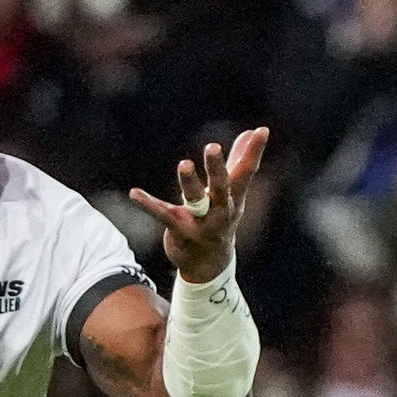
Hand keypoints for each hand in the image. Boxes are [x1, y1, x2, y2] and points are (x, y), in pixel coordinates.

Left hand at [130, 128, 268, 284]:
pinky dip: (148, 204)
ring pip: (196, 200)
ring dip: (190, 182)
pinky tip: (134, 193)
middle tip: (213, 147)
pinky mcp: (180, 231)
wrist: (210, 265)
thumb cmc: (221, 220)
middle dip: (217, 168)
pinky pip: (163, 214)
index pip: (246, 171)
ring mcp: (201, 223)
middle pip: (221, 186)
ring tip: (184, 164)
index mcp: (234, 197)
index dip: (254, 151)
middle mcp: (221, 210)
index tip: (261, 131)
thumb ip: (239, 160)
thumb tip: (251, 131)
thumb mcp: (233, 192)